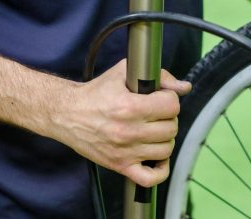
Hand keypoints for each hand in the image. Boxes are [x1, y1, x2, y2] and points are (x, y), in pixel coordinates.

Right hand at [49, 59, 190, 187]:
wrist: (66, 114)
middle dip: (167, 118)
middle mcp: (128, 131)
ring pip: (166, 149)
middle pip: (171, 128)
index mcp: (130, 107)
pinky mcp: (120, 165)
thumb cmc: (95, 93)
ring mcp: (125, 151)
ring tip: (154, 131)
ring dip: (164, 139)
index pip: (171, 106)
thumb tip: (184, 87)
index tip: (161, 99)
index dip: (170, 99)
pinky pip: (150, 178)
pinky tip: (156, 157)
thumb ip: (158, 76)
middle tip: (156, 114)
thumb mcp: (123, 73)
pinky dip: (160, 170)